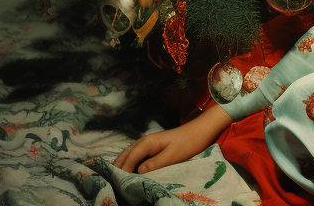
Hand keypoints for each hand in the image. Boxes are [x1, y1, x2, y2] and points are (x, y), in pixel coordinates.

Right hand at [113, 105, 232, 173]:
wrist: (201, 130)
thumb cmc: (188, 143)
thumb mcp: (172, 156)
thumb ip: (154, 164)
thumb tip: (137, 172)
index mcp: (147, 143)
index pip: (129, 158)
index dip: (122, 171)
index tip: (117, 184)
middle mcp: (144, 141)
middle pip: (125, 155)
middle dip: (117, 168)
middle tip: (111, 183)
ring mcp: (148, 143)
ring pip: (130, 155)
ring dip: (123, 165)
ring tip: (117, 179)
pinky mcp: (153, 146)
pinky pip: (137, 155)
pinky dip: (130, 163)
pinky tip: (130, 172)